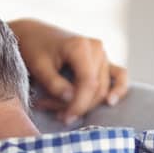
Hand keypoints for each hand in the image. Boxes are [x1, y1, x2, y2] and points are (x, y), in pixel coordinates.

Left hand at [7, 19, 128, 124]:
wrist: (34, 35)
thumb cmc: (34, 49)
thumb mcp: (39, 67)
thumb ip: (55, 84)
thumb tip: (71, 100)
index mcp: (80, 46)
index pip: (88, 83)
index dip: (79, 104)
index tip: (65, 117)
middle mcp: (96, 48)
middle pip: (97, 88)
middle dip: (78, 106)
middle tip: (55, 113)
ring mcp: (102, 54)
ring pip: (103, 88)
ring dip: (85, 103)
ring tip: (62, 110)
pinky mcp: (103, 60)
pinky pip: (119, 75)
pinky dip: (118, 89)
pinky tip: (110, 102)